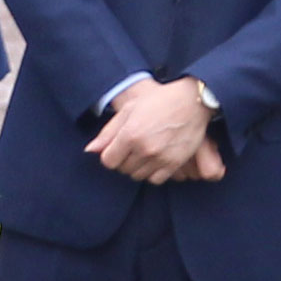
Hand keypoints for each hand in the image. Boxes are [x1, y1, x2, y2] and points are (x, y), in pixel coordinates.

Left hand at [89, 76, 220, 185]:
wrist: (191, 102)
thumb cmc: (157, 102)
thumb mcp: (128, 110)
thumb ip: (108, 133)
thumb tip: (90, 151)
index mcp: (130, 134)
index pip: (108, 161)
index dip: (110, 154)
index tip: (117, 147)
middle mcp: (144, 149)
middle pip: (123, 169)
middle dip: (124, 160)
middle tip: (133, 147)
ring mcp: (160, 158)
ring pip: (138, 176)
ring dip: (137, 167)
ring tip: (144, 151)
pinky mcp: (174, 163)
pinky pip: (155, 179)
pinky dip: (152, 173)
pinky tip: (155, 159)